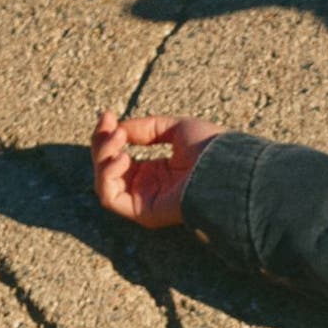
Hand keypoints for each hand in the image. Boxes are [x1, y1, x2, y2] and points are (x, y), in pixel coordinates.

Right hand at [91, 110, 223, 229]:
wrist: (226, 169)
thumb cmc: (211, 150)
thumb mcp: (177, 128)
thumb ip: (146, 128)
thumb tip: (119, 129)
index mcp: (157, 171)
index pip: (119, 156)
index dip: (108, 135)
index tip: (108, 115)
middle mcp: (148, 187)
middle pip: (107, 168)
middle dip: (101, 142)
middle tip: (110, 125)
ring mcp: (143, 201)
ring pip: (103, 181)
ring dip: (103, 156)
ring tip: (119, 140)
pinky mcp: (141, 212)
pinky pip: (109, 198)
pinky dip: (108, 175)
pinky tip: (124, 158)